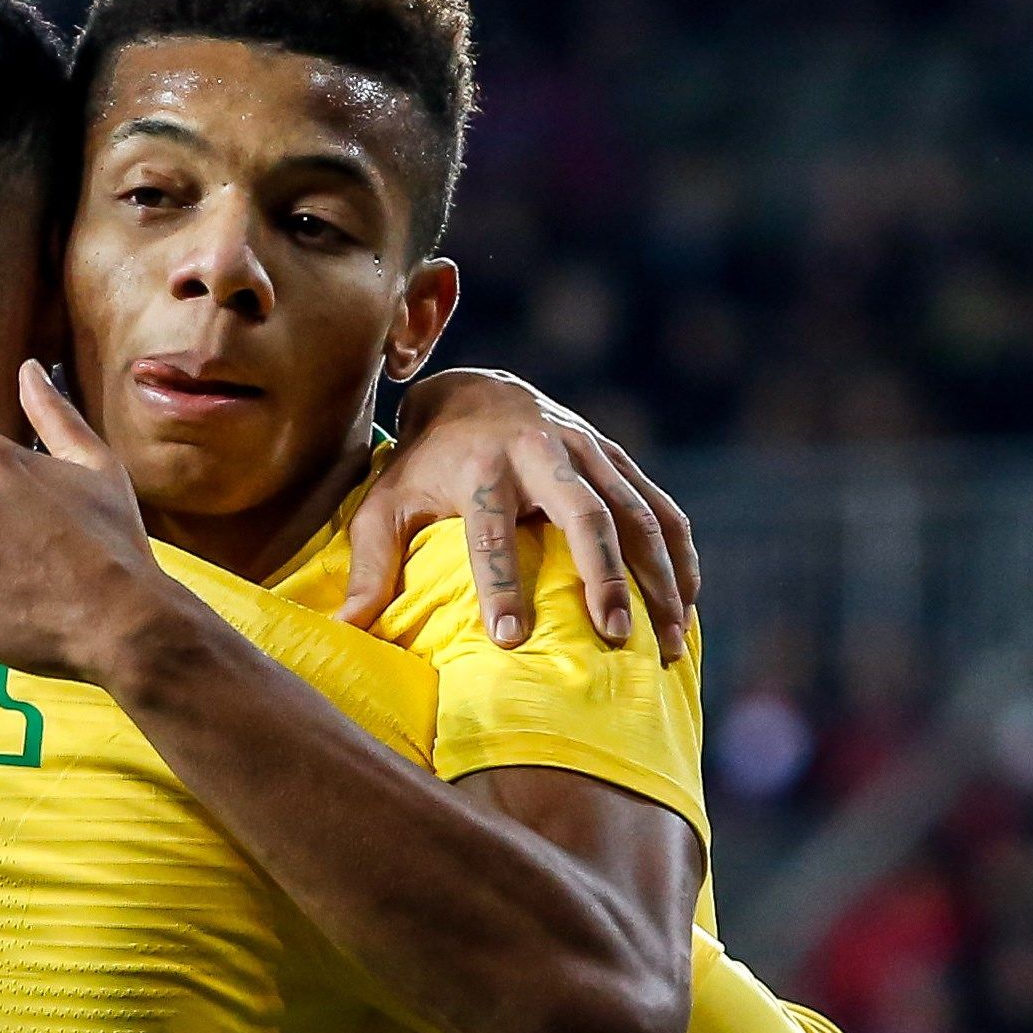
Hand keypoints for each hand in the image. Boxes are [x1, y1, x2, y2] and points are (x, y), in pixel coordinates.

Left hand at [352, 369, 697, 661]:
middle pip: (584, 514)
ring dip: (657, 577)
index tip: (508, 640)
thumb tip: (346, 630)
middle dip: (603, 577)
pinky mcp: (618, 458)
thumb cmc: (424, 461)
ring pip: (636, 514)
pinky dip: (679, 556)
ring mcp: (589, 452)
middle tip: (614, 637)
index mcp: (480, 466)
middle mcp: (542, 454)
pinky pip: (660, 508)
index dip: (500, 585)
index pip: (490, 532)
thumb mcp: (385, 503)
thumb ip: (369, 564)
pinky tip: (686, 606)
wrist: (476, 389)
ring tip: (664, 643)